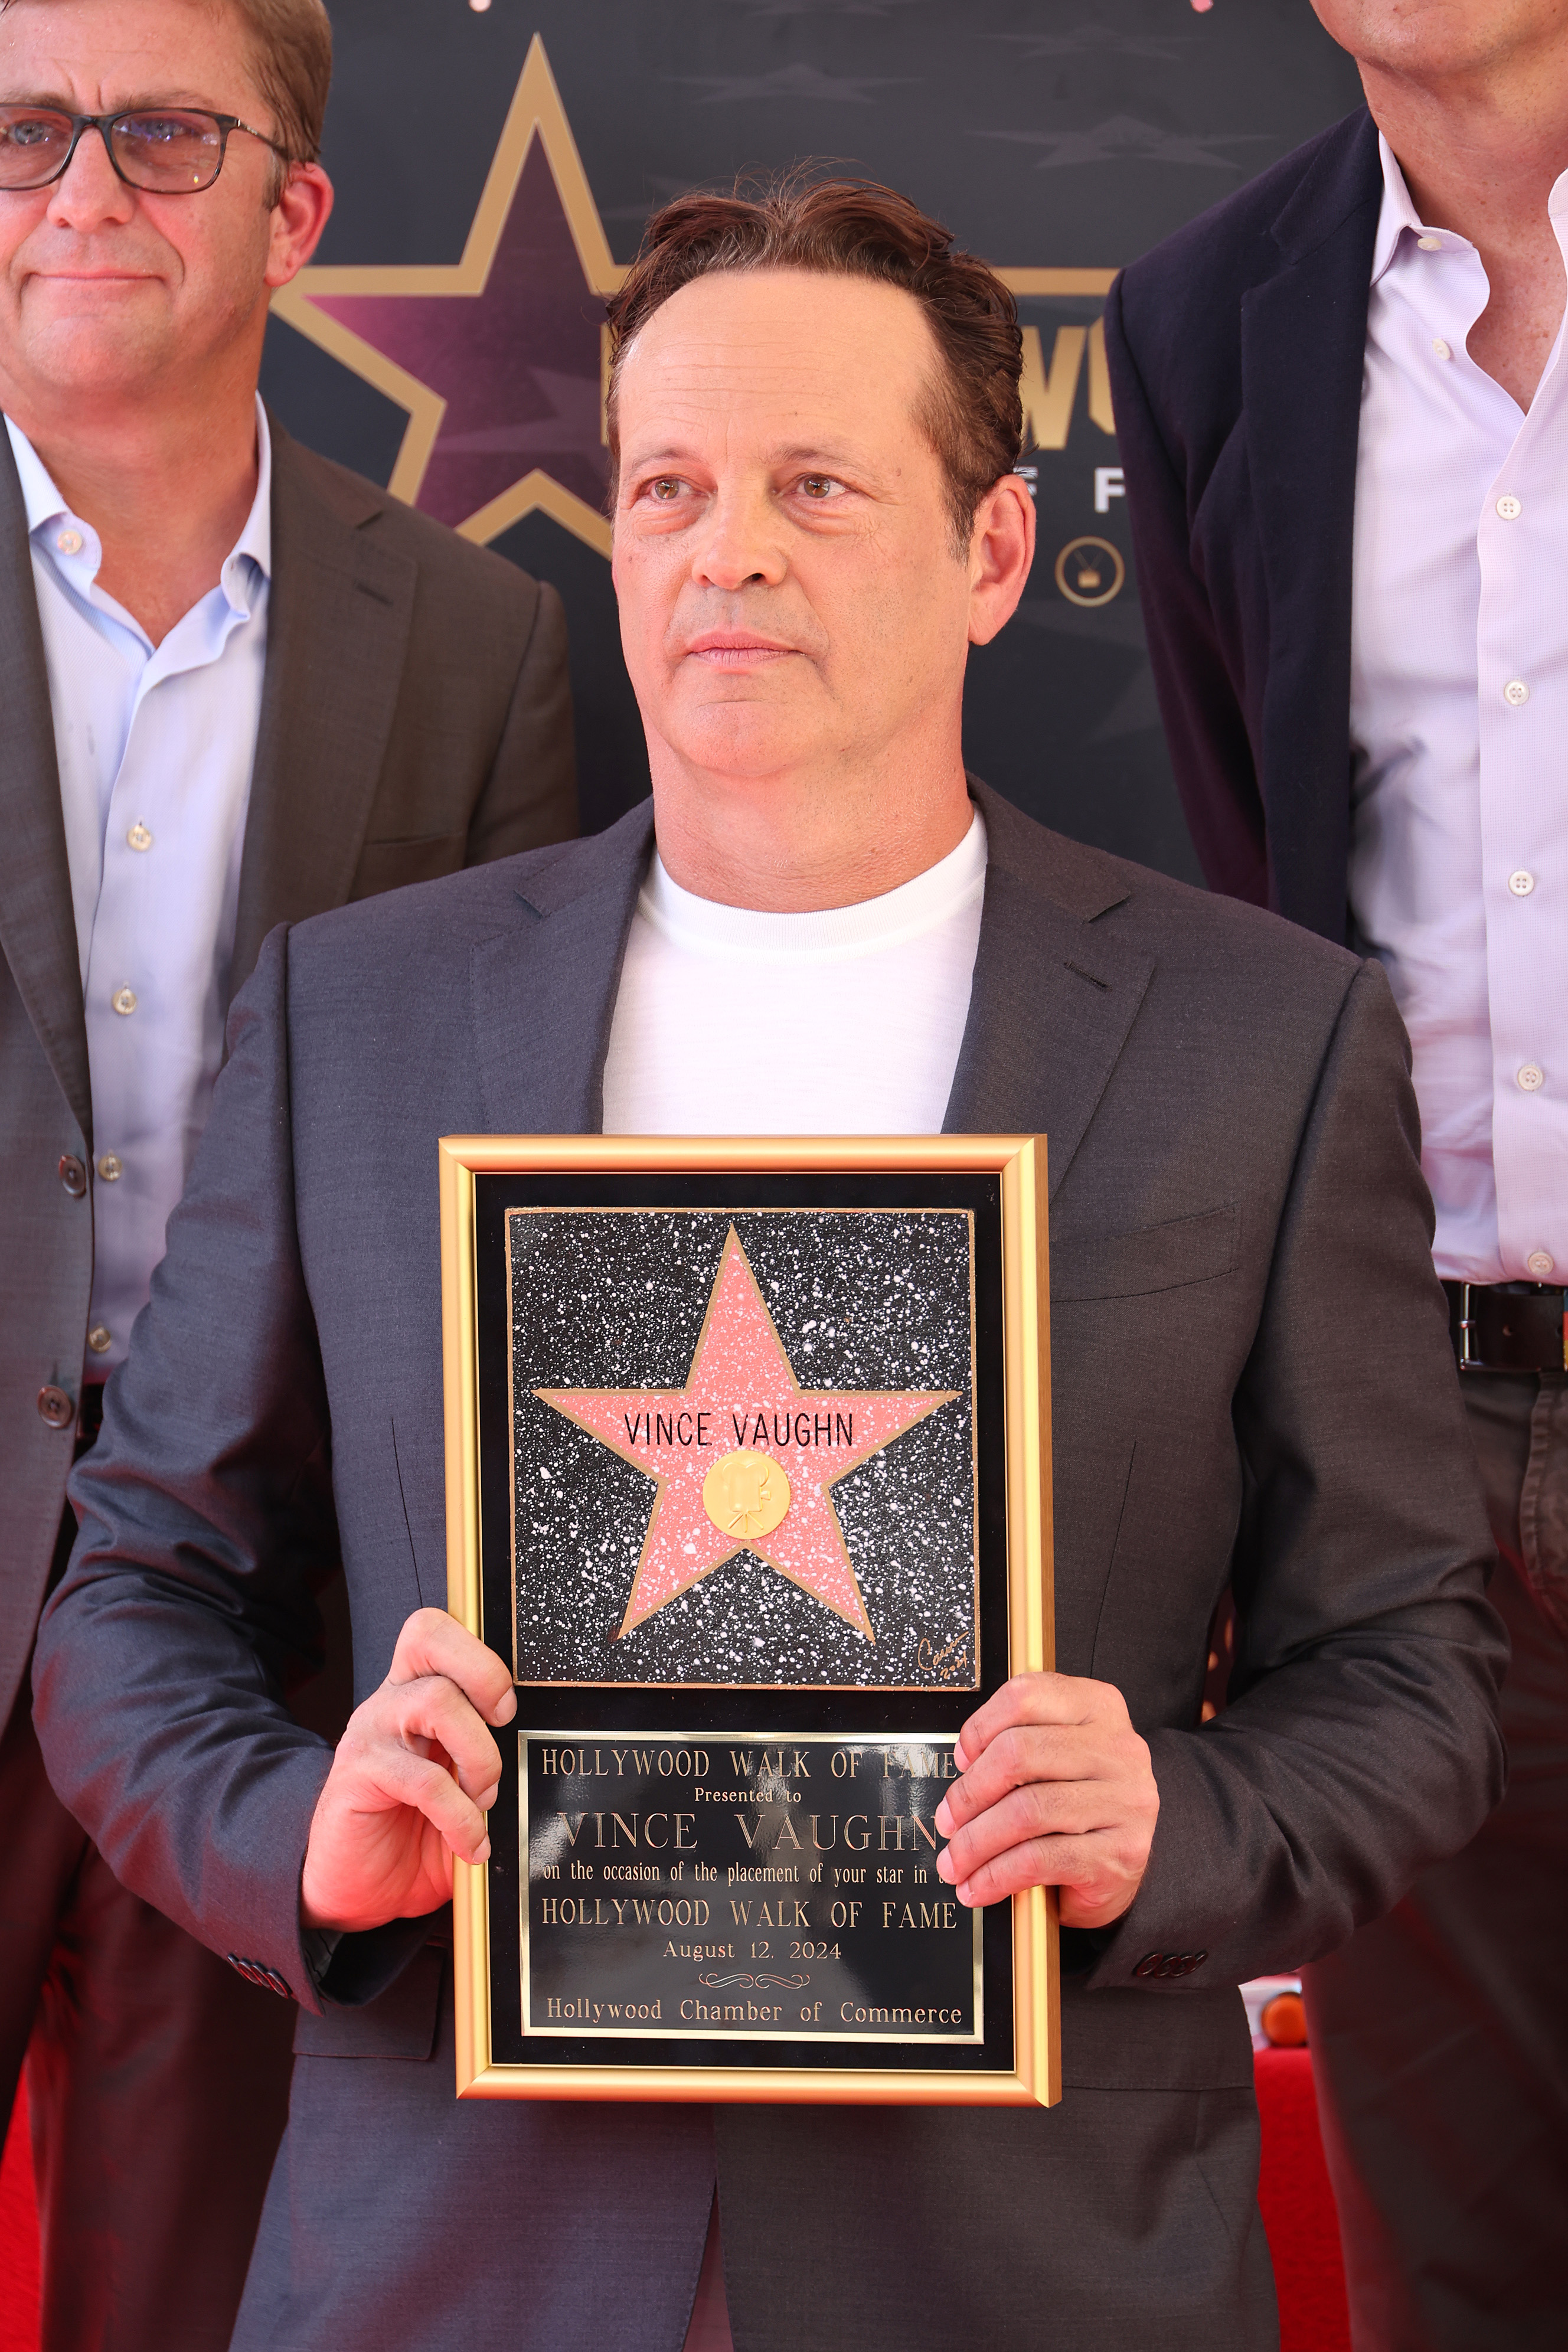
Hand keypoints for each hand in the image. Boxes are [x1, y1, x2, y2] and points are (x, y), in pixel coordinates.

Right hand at [300, 1608, 516, 1933]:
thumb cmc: (414, 1838)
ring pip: (436, 1700)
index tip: (506, 1710)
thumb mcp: (463, 1795)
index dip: (479, 1654)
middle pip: (430, 1635)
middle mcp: (390, 1703)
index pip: (436, 1630)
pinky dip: (460, 1816)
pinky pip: (422, 1780)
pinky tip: (468, 1844)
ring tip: (484, 1800)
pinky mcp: (356, 1777)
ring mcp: (370, 1735)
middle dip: (484, 1675)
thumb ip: (491, 1768)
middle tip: (502, 1726)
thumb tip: (542, 1762)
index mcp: (415, 1694)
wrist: (358, 1892)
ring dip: (479, 1755)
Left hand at [933, 1671, 1157, 1928]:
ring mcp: (1125, 1802)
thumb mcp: (1055, 1760)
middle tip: (947, 1820)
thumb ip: (1016, 1747)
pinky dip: (997, 1876)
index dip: (979, 1729)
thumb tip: (963, 1769)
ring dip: (976, 1842)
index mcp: (1098, 1708)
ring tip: (954, 1862)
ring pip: (1027, 1811)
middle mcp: (1118, 1749)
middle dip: (970, 1793)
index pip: (1025, 1697)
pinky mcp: (1121, 1853)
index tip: (960, 1761)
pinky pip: (1041, 1860)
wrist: (1121, 1865)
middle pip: (1020, 1753)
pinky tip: (978, 1887)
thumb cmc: (1078, 1806)